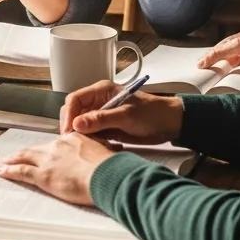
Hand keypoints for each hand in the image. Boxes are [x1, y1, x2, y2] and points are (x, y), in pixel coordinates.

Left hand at [0, 134, 117, 205]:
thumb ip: (104, 151)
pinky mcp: (43, 175)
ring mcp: (48, 159)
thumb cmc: (111, 166)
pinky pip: (21, 171)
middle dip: (25, 153)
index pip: (57, 144)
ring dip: (13, 159)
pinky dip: (10, 171)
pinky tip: (1, 172)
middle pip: (37, 149)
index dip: (49, 149)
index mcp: (74, 139)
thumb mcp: (108, 151)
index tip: (44, 151)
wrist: (105, 174)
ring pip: (25, 157)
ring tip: (3, 162)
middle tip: (14, 155)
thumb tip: (115, 151)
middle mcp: (58, 146)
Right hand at [60, 79, 184, 143]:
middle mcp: (99, 102)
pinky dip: (92, 142)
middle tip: (74, 142)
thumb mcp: (126, 115)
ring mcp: (102, 115)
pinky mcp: (108, 128)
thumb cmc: (152, 113)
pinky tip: (98, 148)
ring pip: (82, 125)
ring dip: (82, 135)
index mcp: (101, 91)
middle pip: (75, 112)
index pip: (75, 99)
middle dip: (72, 126)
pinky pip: (93, 134)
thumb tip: (77, 124)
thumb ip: (101, 119)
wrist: (170, 124)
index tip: (68, 130)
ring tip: (87, 146)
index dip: (69, 114)